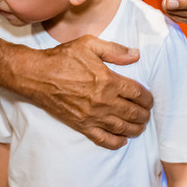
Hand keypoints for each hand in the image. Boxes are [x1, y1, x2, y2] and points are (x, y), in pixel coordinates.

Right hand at [19, 36, 151, 148]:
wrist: (37, 76)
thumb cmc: (63, 58)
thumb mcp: (89, 44)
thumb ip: (115, 50)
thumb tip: (136, 54)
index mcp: (108, 80)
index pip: (137, 93)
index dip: (147, 98)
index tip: (149, 99)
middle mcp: (103, 101)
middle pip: (133, 113)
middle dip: (144, 115)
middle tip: (147, 114)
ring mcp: (92, 116)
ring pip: (122, 127)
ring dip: (135, 129)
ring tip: (140, 127)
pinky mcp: (81, 125)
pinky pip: (103, 139)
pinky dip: (115, 142)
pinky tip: (122, 140)